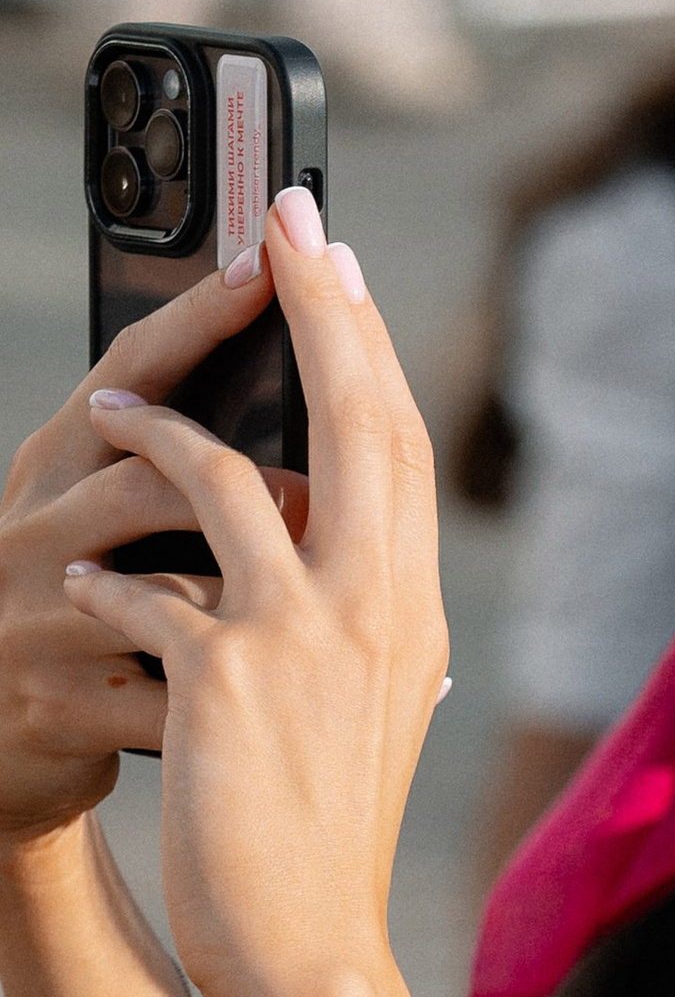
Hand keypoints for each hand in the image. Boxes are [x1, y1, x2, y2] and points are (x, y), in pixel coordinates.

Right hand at [0, 255, 299, 856]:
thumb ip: (175, 457)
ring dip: (253, 583)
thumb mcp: (107, 520)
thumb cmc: (85, 603)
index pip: (135, 366)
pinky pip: (168, 684)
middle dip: (246, 471)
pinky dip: (235, 688)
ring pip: (164, 580)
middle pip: (151, 473)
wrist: (7, 737)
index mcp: (61, 465)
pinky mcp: (61, 701)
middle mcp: (39, 526)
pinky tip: (287, 688)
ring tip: (315, 583)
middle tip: (322, 481)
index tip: (270, 258)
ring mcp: (41, 615)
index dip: (202, 315)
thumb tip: (303, 370)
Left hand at [62, 200, 447, 996]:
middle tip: (288, 213)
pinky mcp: (227, 677)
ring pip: (238, 481)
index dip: (369, 344)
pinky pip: (153, 584)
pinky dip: (115, 571)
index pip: (398, 445)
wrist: (305, 943)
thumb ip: (356, 623)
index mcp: (412, 609)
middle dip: (319, 310)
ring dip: (165, 428)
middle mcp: (376, 606)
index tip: (339, 261)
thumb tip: (343, 554)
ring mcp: (304, 638)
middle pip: (354, 423)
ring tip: (109, 400)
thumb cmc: (320, 832)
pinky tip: (86, 581)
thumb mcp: (365, 710)